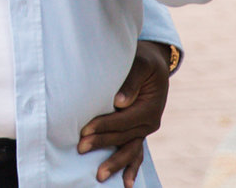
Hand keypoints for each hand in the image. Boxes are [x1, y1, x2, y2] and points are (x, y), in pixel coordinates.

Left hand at [78, 41, 171, 185]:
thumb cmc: (144, 61)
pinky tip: (127, 184)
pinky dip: (132, 168)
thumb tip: (119, 102)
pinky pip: (136, 153)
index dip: (104, 126)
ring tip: (99, 176)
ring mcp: (145, 130)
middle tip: (80, 148)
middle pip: (123, 138)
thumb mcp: (141, 64)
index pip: (123, 121)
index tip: (84, 130)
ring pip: (129, 151)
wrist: (155, 64)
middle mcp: (149, 123)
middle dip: (101, 144)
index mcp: (150, 109)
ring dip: (114, 163)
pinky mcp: (139, 132)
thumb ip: (131, 81)